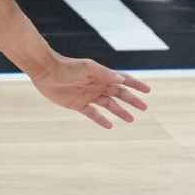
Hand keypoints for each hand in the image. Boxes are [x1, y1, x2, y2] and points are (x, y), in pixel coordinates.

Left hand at [30, 54, 150, 128]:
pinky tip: (109, 126)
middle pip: (119, 94)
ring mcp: (88, 95)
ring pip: (109, 105)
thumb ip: (105, 74)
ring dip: (120, 112)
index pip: (123, 80)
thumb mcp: (87, 69)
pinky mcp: (78, 104)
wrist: (47, 72)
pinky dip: (101, 120)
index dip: (136, 85)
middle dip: (132, 100)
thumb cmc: (68, 67)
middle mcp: (97, 85)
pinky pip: (93, 114)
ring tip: (131, 120)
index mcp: (102, 75)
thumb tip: (123, 80)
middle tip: (144, 108)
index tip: (148, 91)